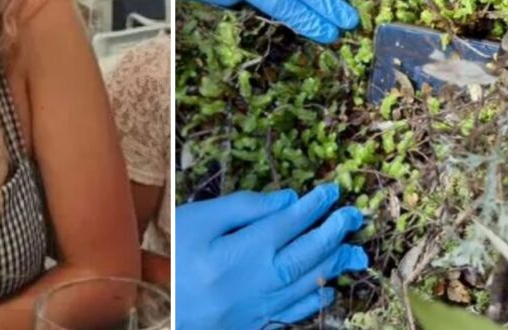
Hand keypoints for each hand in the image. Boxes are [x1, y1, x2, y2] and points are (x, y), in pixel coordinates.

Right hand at [175, 183, 368, 329]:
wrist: (152, 312)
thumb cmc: (167, 258)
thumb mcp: (195, 220)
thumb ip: (242, 208)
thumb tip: (287, 200)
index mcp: (238, 252)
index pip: (287, 224)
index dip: (314, 207)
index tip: (332, 191)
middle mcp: (254, 283)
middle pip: (305, 256)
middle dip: (334, 233)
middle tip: (355, 216)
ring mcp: (255, 309)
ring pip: (305, 286)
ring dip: (333, 266)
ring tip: (354, 250)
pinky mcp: (252, 327)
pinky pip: (292, 315)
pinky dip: (314, 302)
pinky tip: (328, 290)